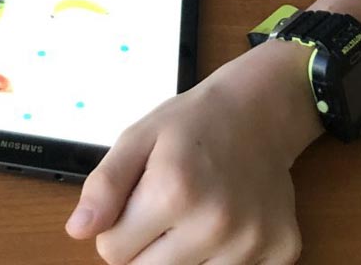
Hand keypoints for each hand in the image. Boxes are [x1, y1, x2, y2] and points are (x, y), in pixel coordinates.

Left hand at [68, 42, 319, 263]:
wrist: (260, 111)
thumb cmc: (193, 124)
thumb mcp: (138, 138)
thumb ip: (104, 185)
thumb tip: (79, 230)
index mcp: (174, 191)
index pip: (113, 253)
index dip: (116, 229)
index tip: (135, 204)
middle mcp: (216, 223)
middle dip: (144, 248)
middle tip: (163, 212)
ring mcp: (252, 242)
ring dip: (183, 256)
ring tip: (195, 216)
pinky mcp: (281, 251)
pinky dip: (222, 259)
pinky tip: (228, 225)